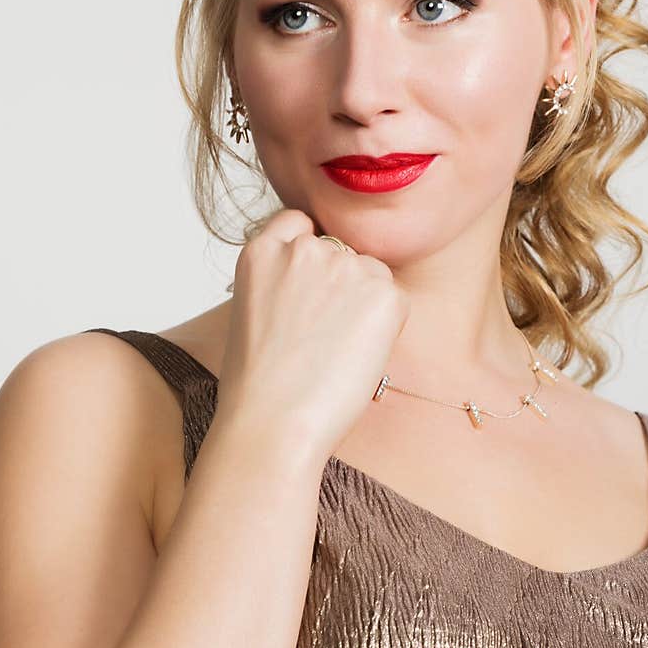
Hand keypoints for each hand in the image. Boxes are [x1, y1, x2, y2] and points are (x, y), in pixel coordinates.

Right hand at [214, 209, 410, 464]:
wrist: (272, 423)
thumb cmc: (257, 386)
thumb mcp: (252, 313)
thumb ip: (282, 281)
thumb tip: (320, 284)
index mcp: (262, 252)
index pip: (299, 224)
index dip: (310, 252)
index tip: (311, 286)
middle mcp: (303, 249)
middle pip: (342, 251)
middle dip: (341, 285)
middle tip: (323, 337)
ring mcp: (344, 266)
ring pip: (371, 274)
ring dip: (365, 304)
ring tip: (335, 352)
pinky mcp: (383, 292)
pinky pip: (395, 301)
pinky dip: (385, 327)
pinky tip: (356, 356)